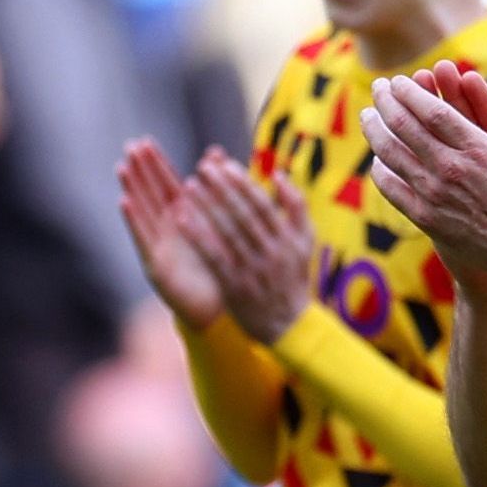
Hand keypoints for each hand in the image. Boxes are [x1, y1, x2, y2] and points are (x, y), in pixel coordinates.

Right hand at [116, 141, 225, 323]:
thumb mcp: (221, 224)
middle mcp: (168, 229)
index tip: (145, 142)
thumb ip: (218, 190)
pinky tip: (125, 202)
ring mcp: (160, 245)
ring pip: (143, 212)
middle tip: (130, 146)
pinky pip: (144, 238)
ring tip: (123, 168)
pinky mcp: (156, 264)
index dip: (156, 165)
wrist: (221, 307)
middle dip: (141, 171)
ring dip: (132, 189)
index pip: (166, 185)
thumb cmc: (221, 264)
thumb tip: (216, 154)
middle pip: (151, 194)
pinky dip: (134, 220)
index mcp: (186, 218)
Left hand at [191, 156, 321, 341]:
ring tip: (188, 186)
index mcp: (290, 239)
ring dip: (207, 208)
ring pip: (227, 232)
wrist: (287, 323)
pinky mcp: (234, 284)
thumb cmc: (292, 276)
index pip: (264, 204)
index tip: (223, 164)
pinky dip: (198, 236)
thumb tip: (278, 173)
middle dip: (222, 189)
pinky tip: (181, 219)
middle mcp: (272, 252)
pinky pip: (213, 256)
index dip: (243, 183)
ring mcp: (252, 269)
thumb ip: (296, 207)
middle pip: (244, 215)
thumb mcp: (305, 241)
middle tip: (201, 167)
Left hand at [363, 65, 486, 281]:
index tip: (401, 80)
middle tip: (379, 88)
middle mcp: (452, 169)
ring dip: (374, 129)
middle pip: (405, 126)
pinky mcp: (424, 217)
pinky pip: (390, 186)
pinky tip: (379, 157)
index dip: (411, 92)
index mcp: (479, 149)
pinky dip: (379, 168)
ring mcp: (434, 195)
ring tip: (368, 115)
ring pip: (390, 153)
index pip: (432, 110)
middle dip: (387, 102)